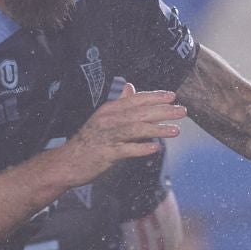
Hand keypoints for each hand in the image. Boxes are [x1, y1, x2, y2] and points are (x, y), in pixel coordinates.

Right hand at [56, 88, 185, 186]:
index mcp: (109, 110)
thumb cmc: (88, 141)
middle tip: (182, 111)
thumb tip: (131, 87)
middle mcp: (108, 120)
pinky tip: (156, 148)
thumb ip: (119, 103)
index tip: (173, 96)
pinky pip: (127, 150)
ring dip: (157, 129)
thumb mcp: (103, 118)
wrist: (67, 162)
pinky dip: (142, 148)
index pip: (135, 99)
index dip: (155, 97)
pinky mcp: (106, 154)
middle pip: (140, 113)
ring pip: (136, 129)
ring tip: (176, 130)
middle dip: (163, 111)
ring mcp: (107, 137)